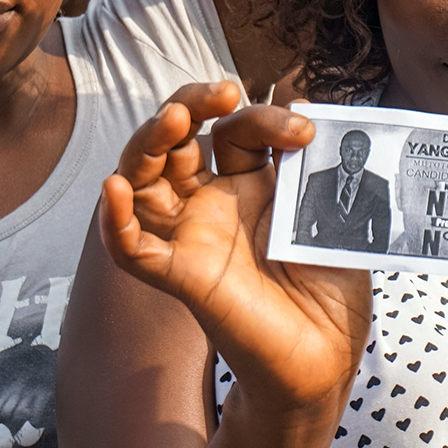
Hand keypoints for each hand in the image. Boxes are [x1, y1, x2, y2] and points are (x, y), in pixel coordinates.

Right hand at [99, 82, 371, 426]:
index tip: (305, 130)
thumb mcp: (333, 219)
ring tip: (173, 119)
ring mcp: (195, 236)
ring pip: (144, 180)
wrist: (327, 355)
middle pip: (180, 141)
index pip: (238, 131)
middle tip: (223, 92)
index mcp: (253, 186)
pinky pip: (133, 250)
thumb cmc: (331, 289)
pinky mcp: (183, 276)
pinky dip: (116, 221)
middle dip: (192, 104)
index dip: (264, 117)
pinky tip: (115, 191)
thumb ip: (318, 172)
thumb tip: (307, 111)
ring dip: (148, 143)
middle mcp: (216, 204)